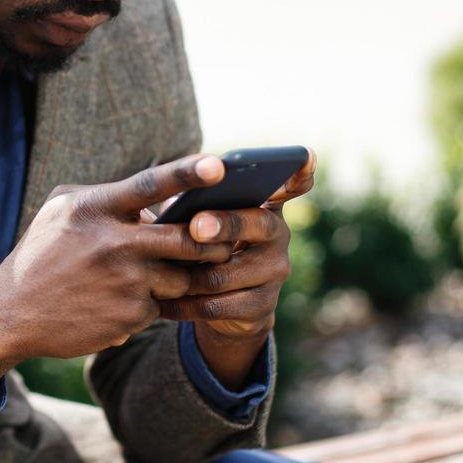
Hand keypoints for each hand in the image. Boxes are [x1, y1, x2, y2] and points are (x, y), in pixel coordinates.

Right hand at [0, 153, 234, 369]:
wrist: (12, 312)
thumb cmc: (43, 252)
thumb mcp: (63, 210)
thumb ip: (109, 197)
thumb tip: (158, 201)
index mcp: (95, 208)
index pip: (150, 185)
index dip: (187, 173)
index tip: (218, 165)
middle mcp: (112, 243)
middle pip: (187, 238)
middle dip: (212, 240)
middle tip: (224, 239)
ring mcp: (123, 282)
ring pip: (182, 277)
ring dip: (178, 276)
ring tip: (150, 275)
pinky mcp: (129, 316)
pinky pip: (162, 305)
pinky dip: (151, 303)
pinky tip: (121, 302)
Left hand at [148, 148, 316, 339]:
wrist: (223, 306)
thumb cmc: (205, 247)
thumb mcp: (200, 221)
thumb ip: (195, 205)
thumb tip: (173, 203)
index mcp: (263, 205)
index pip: (290, 184)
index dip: (299, 172)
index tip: (304, 156)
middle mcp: (278, 234)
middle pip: (255, 224)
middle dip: (224, 224)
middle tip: (196, 225)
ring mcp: (275, 271)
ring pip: (226, 272)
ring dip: (189, 273)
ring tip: (158, 269)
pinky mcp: (262, 305)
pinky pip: (217, 305)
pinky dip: (185, 303)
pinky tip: (162, 302)